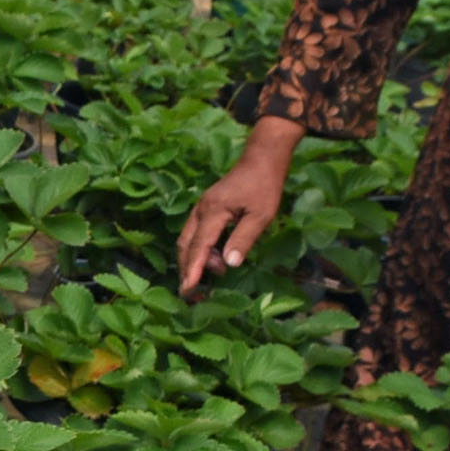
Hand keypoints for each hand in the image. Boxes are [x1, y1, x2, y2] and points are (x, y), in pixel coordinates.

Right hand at [177, 116, 304, 293]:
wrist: (261, 159)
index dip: (192, 270)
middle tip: (193, 291)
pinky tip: (216, 257)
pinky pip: (195, 232)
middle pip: (185, 244)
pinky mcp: (206, 208)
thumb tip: (229, 265)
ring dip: (195, 259)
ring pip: (188, 239)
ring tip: (216, 272)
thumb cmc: (264, 186)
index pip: (199, 247)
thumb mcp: (261, 216)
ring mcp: (201, 208)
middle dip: (187, 268)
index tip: (188, 290)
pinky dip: (200, 248)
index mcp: (213, 212)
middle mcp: (201, 210)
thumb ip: (244, 239)